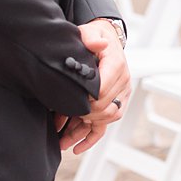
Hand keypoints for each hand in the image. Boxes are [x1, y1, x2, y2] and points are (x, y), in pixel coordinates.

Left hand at [55, 21, 130, 153]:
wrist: (102, 40)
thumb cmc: (93, 38)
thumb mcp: (90, 33)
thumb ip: (92, 38)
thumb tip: (99, 44)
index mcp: (116, 66)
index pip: (103, 90)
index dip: (85, 99)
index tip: (68, 103)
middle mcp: (122, 82)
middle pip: (103, 108)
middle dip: (80, 117)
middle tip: (58, 121)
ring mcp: (120, 94)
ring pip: (104, 120)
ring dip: (81, 131)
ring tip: (61, 140)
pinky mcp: (114, 103)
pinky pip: (106, 125)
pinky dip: (91, 138)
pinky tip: (76, 148)